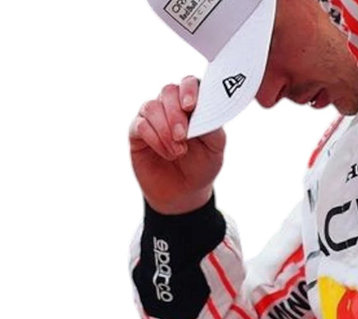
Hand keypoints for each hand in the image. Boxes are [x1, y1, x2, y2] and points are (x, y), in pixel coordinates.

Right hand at [129, 77, 225, 214]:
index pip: (189, 83)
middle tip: (183, 136)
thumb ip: (213, 128)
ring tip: (178, 152)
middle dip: (175, 114)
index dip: (189, 90)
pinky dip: (155, 139)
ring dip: (165, 130)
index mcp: (193, 106)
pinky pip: (141, 125)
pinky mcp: (137, 132)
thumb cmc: (202, 166)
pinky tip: (167, 153)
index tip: (190, 106)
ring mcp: (153, 117)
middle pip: (168, 91)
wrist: (184, 193)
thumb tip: (203, 111)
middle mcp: (171, 106)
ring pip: (152, 106)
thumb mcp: (215, 149)